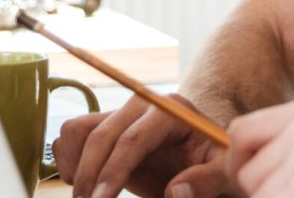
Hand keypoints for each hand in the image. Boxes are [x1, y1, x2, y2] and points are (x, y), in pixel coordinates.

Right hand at [54, 93, 236, 197]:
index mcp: (170, 111)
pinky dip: (68, 158)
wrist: (206, 151)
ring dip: (74, 164)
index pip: (132, 139)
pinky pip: (74, 134)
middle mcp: (141, 104)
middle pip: (100, 135)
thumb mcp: (224, 171)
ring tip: (85, 195)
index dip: (112, 171)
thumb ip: (206, 181)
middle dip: (89, 175)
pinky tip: (83, 183)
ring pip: (78, 130)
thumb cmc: (216, 160)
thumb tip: (175, 191)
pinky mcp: (107, 124)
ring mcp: (121, 112)